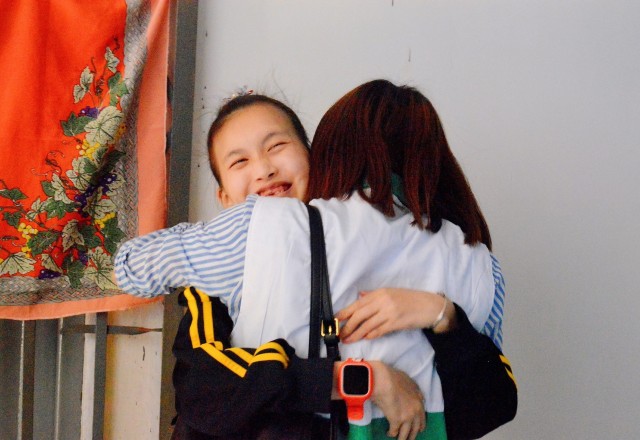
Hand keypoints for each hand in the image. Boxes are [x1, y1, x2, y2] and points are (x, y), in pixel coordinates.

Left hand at [336, 288, 454, 342]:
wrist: (429, 306)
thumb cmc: (410, 300)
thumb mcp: (391, 293)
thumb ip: (374, 296)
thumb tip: (360, 296)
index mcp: (380, 293)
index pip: (358, 303)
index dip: (345, 312)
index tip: (336, 319)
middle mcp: (383, 301)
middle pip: (359, 314)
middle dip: (348, 325)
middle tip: (340, 334)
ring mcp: (389, 312)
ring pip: (367, 324)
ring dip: (356, 333)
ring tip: (348, 339)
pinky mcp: (396, 323)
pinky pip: (379, 330)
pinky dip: (371, 335)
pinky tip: (365, 338)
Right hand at [369, 361, 425, 439]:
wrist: (383, 380)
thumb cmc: (393, 377)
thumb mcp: (409, 381)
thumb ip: (415, 390)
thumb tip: (418, 396)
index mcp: (419, 401)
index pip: (422, 417)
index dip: (420, 425)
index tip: (419, 429)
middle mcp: (415, 411)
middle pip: (416, 428)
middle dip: (412, 435)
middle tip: (409, 438)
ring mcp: (406, 417)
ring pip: (406, 434)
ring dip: (402, 438)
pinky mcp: (396, 421)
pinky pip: (394, 432)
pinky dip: (391, 433)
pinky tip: (388, 433)